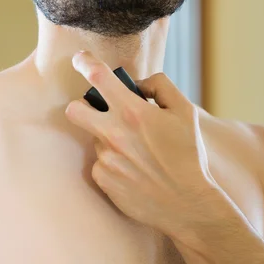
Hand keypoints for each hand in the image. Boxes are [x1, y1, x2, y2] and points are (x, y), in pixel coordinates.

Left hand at [65, 51, 217, 237]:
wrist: (189, 204)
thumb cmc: (189, 155)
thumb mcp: (185, 112)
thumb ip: (160, 86)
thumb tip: (137, 83)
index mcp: (134, 112)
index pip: (98, 77)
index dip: (85, 62)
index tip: (80, 59)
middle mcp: (115, 134)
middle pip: (74, 110)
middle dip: (82, 107)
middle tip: (100, 113)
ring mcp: (107, 159)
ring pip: (94, 138)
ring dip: (108, 139)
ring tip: (135, 152)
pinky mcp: (103, 180)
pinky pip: (99, 163)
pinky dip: (112, 163)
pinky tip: (133, 170)